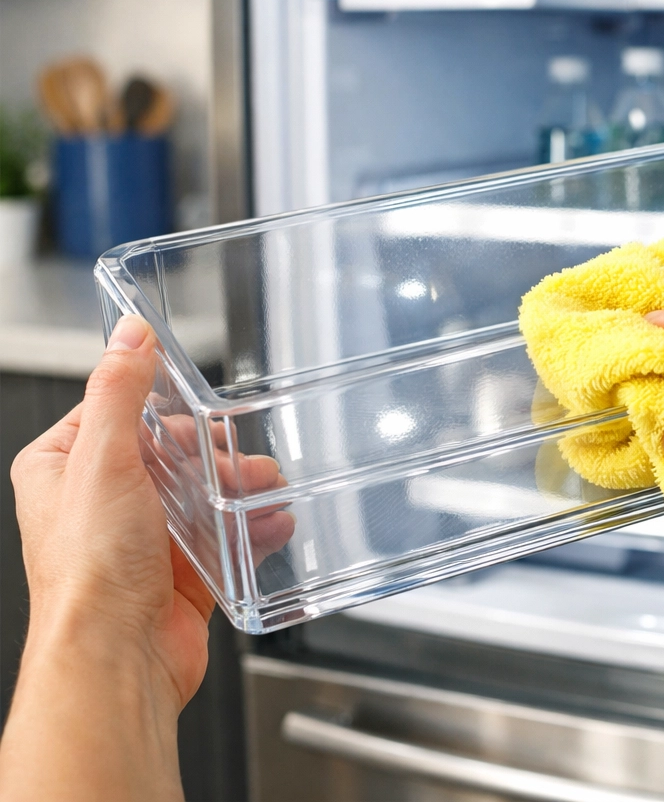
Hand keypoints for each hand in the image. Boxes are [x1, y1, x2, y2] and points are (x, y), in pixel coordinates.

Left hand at [1, 315, 293, 800]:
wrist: (119, 657)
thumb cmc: (92, 573)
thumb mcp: (104, 460)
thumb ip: (118, 390)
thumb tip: (129, 334)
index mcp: (64, 470)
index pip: (116, 414)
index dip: (162, 408)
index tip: (197, 402)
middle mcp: (100, 503)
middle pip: (170, 454)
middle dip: (215, 455)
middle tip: (245, 458)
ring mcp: (141, 539)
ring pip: (200, 495)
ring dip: (241, 490)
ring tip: (269, 490)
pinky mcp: (177, 571)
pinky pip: (221, 536)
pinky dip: (250, 528)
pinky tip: (271, 523)